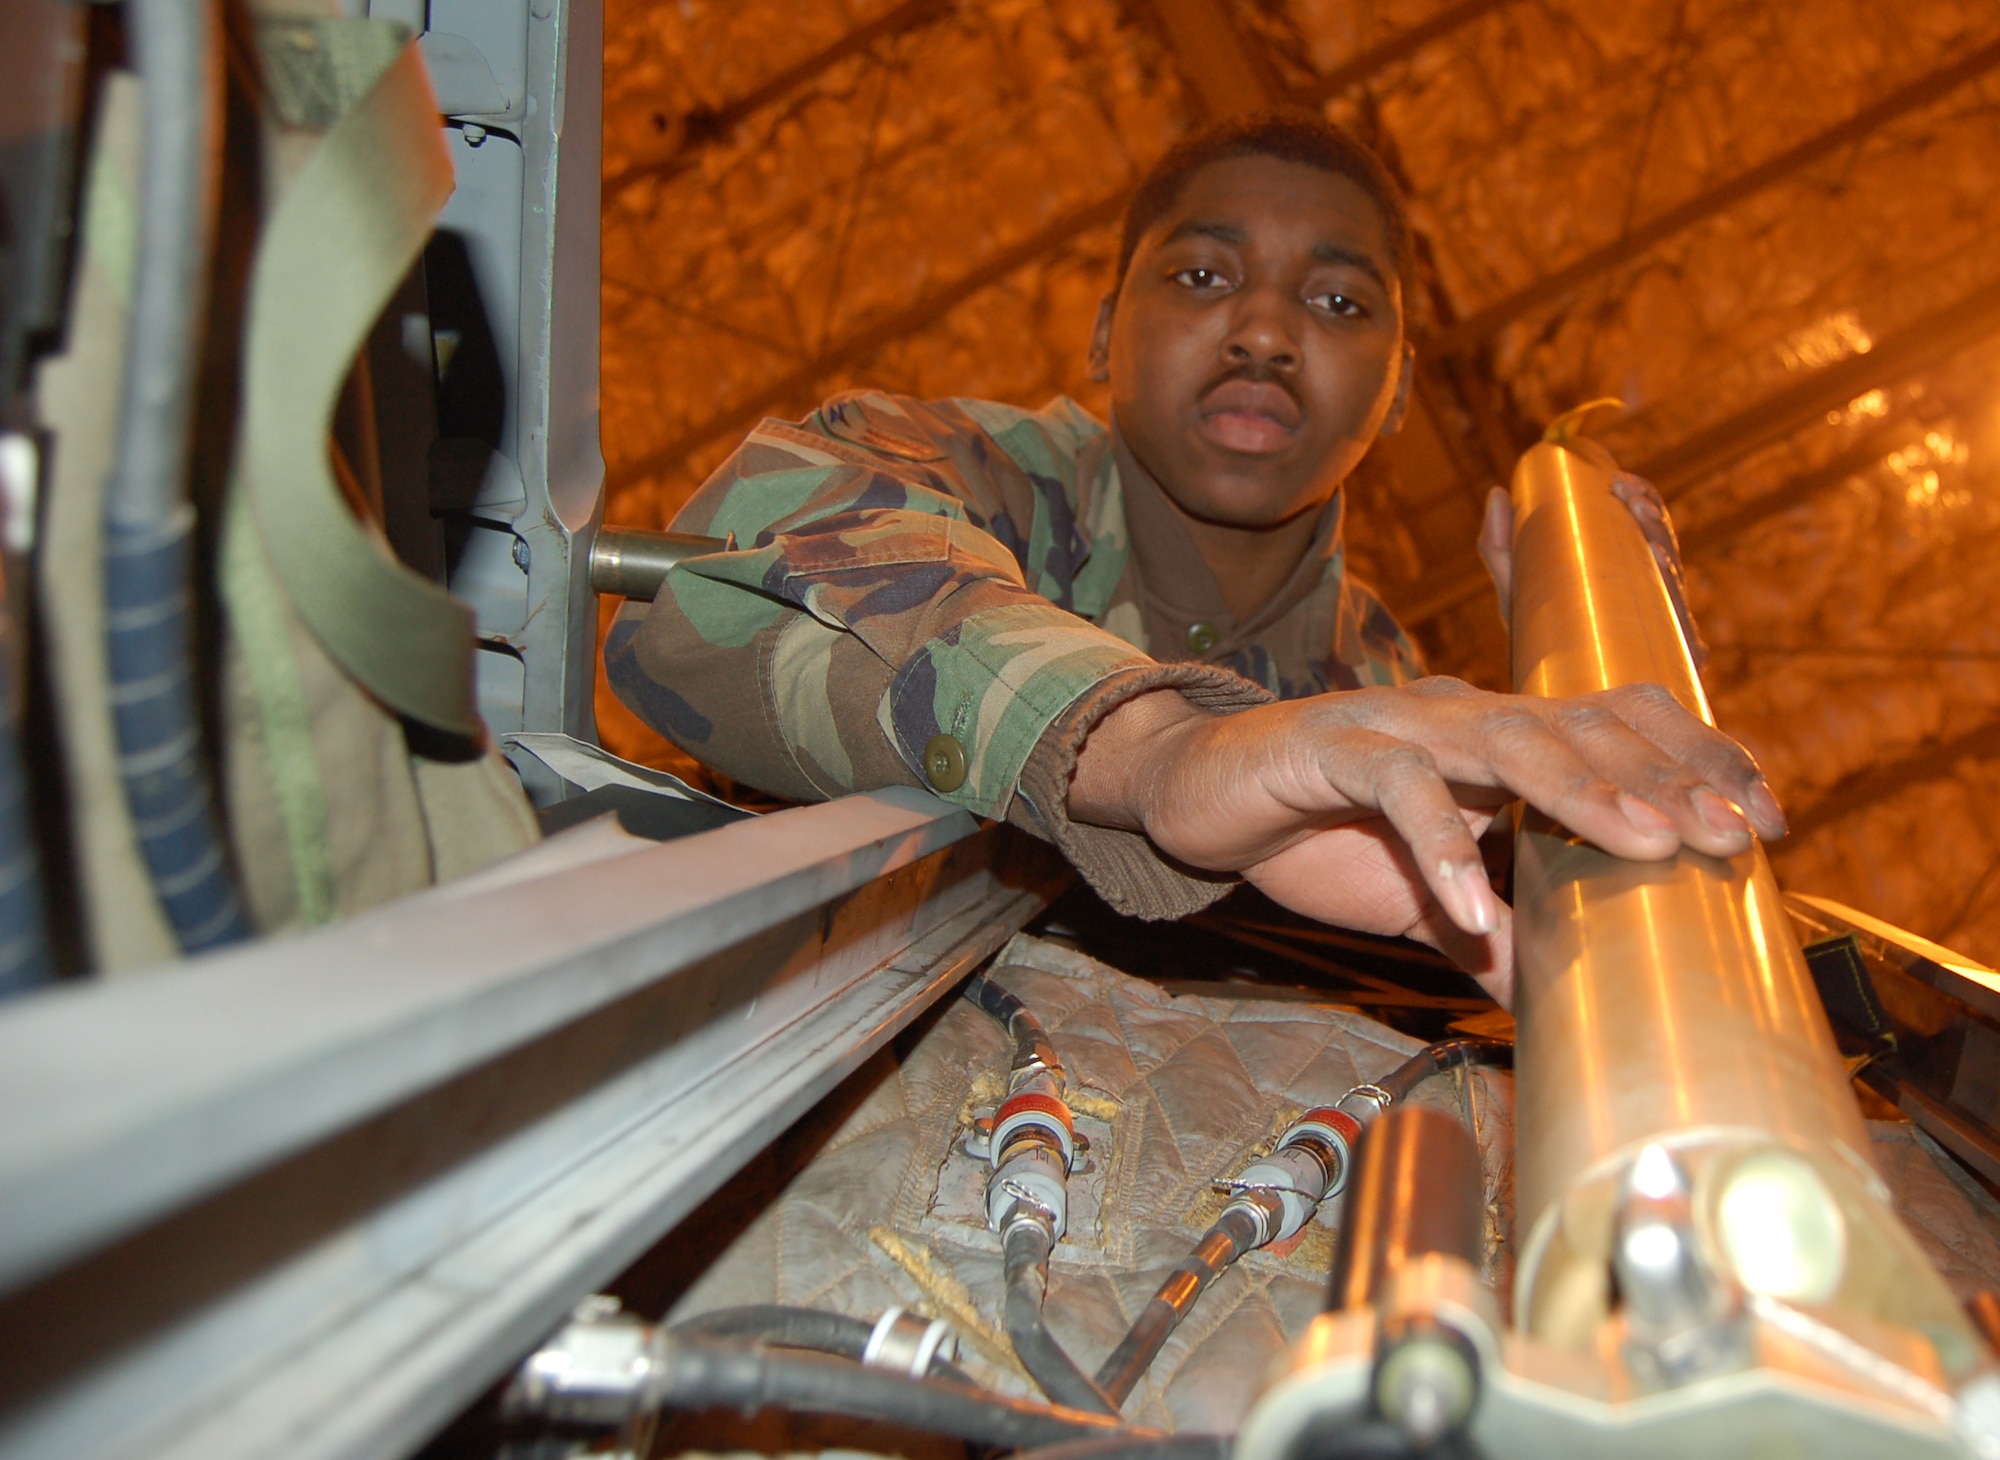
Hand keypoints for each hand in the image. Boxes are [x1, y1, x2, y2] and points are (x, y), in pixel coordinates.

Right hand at [1067, 678, 1786, 1004]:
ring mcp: (1395, 724)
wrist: (1196, 793)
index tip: (1764, 821)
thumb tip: (1556, 1012)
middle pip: (1580, 726)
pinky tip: (1473, 912)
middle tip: (1734, 837)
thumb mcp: (1420, 899)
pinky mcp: (1329, 747)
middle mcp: (1458, 715)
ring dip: (1583, 789)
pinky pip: (1398, 788)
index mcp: (1494, 737)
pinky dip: (1439, 847)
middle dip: (1666, 777)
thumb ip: (1489, 938)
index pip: (1613, 721)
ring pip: (1506, 737)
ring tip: (1648, 842)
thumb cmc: (1315, 835)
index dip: (1693, 757)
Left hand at [1479, 472, 1709, 668]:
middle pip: (1665, 548)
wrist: (1549, 701)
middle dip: (1655, 520)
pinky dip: (1680, 624)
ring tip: (1647, 534)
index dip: (1642, 498)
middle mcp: (1651, 594)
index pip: (1646, 524)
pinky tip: (1672, 595)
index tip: (1619, 482)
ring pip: (1675, 586)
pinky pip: (1684, 644)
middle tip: (1631, 501)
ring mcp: (1663, 628)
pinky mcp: (1668, 667)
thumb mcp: (1516, 590)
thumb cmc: (1539, 638)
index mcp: (1626, 568)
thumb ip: (1501, 547)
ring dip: (1667, 555)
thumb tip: (1499, 492)